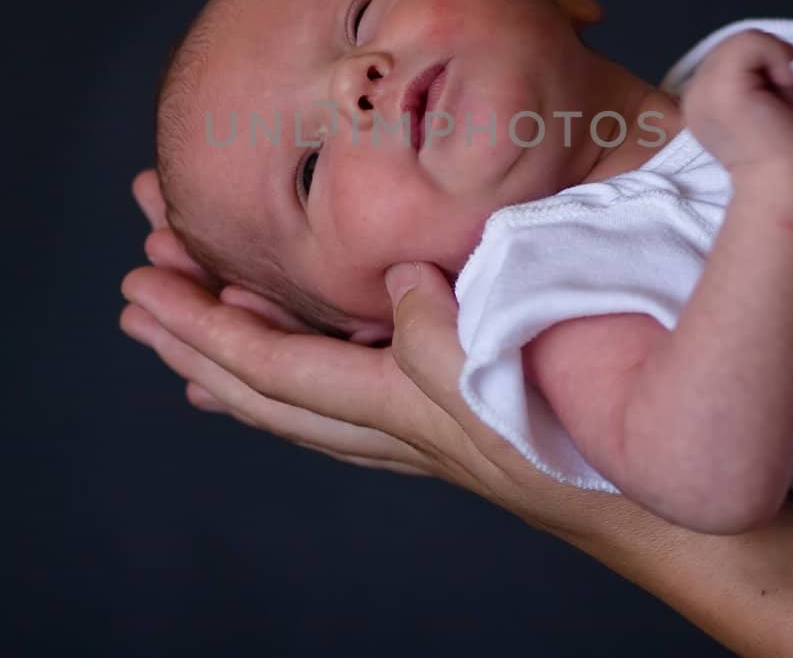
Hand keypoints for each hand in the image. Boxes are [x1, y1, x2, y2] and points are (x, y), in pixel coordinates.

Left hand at [119, 170, 633, 540]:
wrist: (657, 511)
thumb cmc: (595, 446)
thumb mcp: (516, 379)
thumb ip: (446, 334)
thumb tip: (397, 284)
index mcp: (398, 408)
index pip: (272, 365)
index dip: (200, 323)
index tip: (142, 281)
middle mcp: (389, 428)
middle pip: (261, 389)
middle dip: (190, 337)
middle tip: (136, 291)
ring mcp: (412, 434)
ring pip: (293, 403)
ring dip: (228, 359)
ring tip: (176, 329)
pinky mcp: (441, 427)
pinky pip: (336, 408)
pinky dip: (287, 385)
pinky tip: (284, 368)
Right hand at [681, 30, 792, 172]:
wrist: (782, 182)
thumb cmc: (781, 150)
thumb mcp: (760, 100)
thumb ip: (753, 75)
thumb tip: (775, 47)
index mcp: (697, 101)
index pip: (726, 57)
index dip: (756, 68)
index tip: (771, 102)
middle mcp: (693, 93)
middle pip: (733, 44)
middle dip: (764, 63)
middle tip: (776, 102)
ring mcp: (704, 88)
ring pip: (743, 40)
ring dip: (773, 62)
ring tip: (778, 97)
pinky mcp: (723, 85)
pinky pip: (752, 42)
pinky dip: (777, 56)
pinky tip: (784, 87)